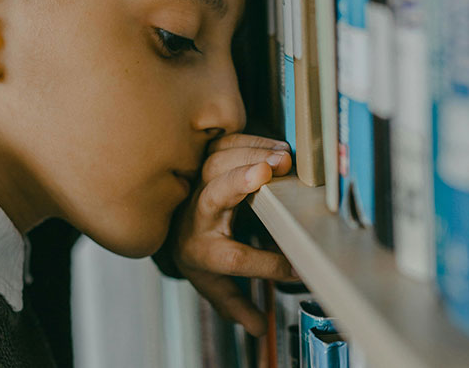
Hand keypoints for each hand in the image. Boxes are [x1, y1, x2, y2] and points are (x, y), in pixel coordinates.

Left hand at [171, 133, 297, 335]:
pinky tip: (276, 146)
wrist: (171, 225)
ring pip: (218, 162)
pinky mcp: (203, 160)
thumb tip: (258, 327)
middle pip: (213, 194)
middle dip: (240, 182)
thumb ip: (237, 305)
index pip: (232, 257)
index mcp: (201, 250)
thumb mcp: (214, 285)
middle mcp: (197, 215)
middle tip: (271, 172)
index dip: (266, 264)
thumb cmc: (199, 254)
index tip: (297, 268)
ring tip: (284, 158)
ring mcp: (198, 183)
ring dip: (251, 155)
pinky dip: (251, 140)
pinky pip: (224, 144)